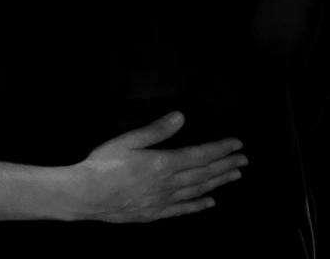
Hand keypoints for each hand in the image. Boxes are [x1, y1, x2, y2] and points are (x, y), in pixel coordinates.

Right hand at [74, 112, 245, 222]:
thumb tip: (180, 117)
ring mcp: (162, 201)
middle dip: (226, 165)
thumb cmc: (102, 164)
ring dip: (218, 182)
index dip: (220, 149)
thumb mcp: (127, 140)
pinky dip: (198, 204)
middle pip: (204, 173)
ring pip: (197, 190)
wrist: (85, 195)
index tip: (237, 144)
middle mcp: (168, 184)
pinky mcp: (153, 213)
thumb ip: (156, 130)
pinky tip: (209, 202)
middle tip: (244, 160)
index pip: (200, 155)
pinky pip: (182, 209)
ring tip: (234, 176)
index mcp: (163, 163)